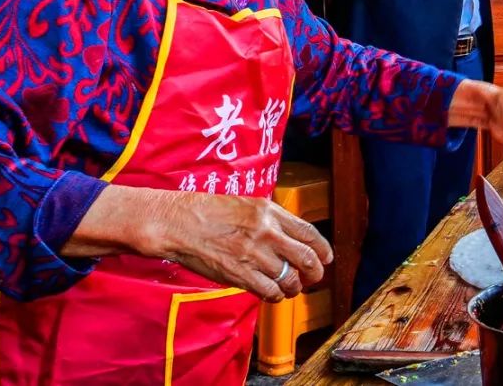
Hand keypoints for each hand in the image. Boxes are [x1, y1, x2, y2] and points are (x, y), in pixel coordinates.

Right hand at [66, 185, 332, 302]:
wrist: (176, 222)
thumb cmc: (206, 212)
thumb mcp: (245, 205)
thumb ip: (270, 219)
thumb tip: (291, 236)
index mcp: (269, 211)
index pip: (309, 232)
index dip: (323, 249)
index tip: (327, 258)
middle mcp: (266, 232)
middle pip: (306, 258)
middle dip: (315, 272)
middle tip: (313, 278)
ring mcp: (253, 254)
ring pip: (289, 279)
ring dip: (293, 288)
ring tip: (289, 289)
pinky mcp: (239, 273)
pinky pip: (269, 292)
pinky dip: (275, 297)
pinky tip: (272, 295)